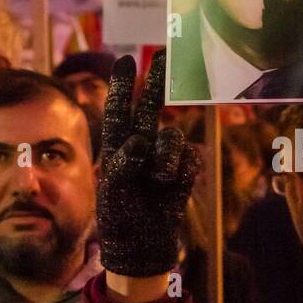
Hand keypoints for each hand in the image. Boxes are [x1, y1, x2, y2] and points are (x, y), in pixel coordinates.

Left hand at [97, 51, 199, 278]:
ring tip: (161, 179)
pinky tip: (173, 185)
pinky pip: (191, 157)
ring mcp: (163, 158)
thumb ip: (123, 163)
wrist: (141, 245)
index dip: (123, 86)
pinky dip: (183, 170)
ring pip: (172, 138)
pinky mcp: (183, 172)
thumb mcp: (112, 191)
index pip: (119, 110)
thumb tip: (140, 142)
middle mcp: (140, 146)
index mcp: (116, 146)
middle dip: (155, 83)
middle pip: (150, 107)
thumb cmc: (119, 217)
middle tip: (161, 57)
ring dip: (168, 156)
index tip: (126, 61)